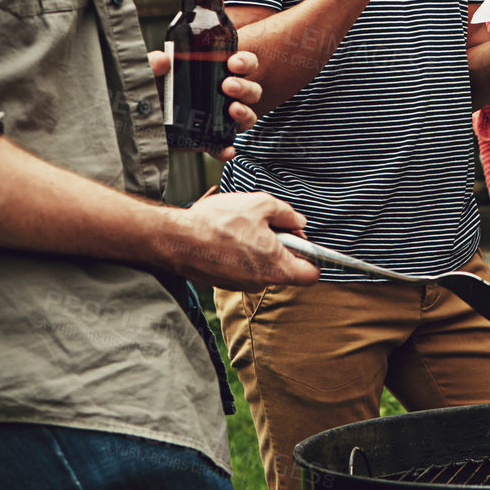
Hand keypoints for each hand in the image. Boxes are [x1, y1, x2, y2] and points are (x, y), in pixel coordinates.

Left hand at [148, 49, 265, 160]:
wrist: (141, 121)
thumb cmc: (151, 92)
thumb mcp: (151, 75)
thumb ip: (152, 65)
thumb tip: (162, 60)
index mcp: (216, 73)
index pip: (243, 64)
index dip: (245, 62)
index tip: (233, 63)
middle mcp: (225, 95)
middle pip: (251, 89)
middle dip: (244, 87)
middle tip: (228, 86)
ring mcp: (221, 118)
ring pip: (248, 115)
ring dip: (245, 112)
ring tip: (234, 110)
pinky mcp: (210, 140)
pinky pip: (226, 145)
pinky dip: (228, 149)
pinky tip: (227, 150)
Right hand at [172, 192, 319, 290]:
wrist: (176, 239)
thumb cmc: (218, 223)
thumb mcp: (262, 204)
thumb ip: (288, 214)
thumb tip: (298, 221)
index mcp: (277, 268)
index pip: (311, 275)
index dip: (313, 257)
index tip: (303, 240)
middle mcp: (261, 283)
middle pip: (285, 267)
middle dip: (281, 245)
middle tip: (267, 225)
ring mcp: (241, 285)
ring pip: (262, 265)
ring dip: (258, 246)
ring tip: (241, 227)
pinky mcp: (224, 282)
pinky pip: (242, 266)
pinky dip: (240, 252)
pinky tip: (226, 236)